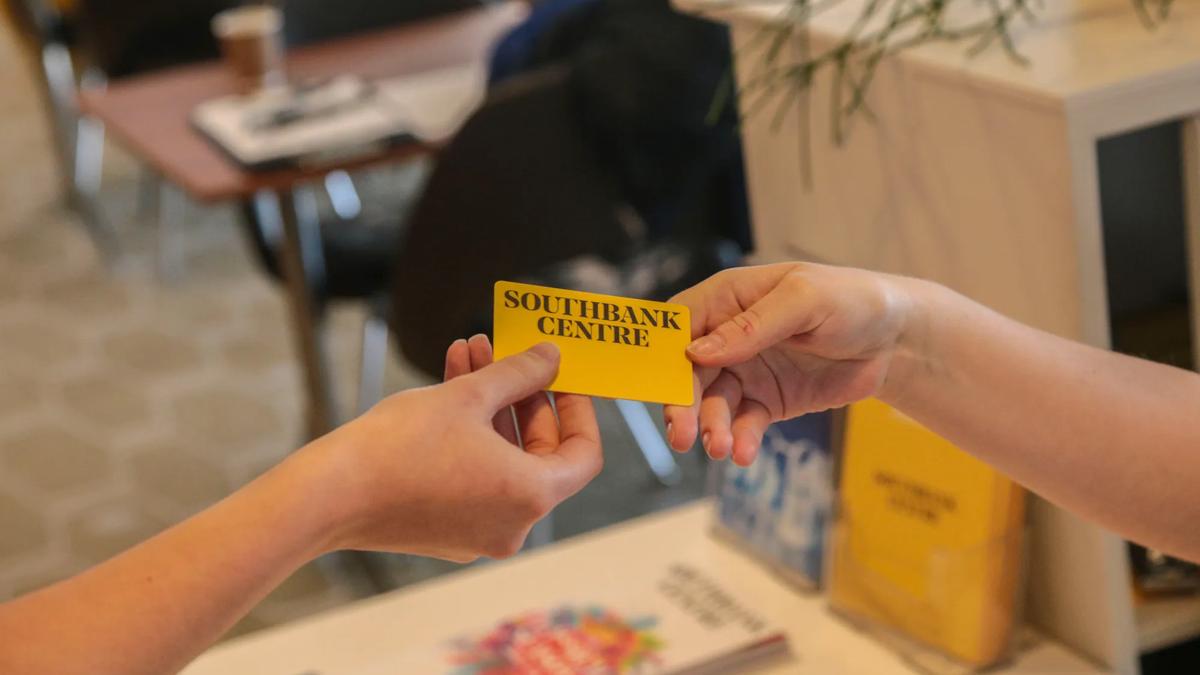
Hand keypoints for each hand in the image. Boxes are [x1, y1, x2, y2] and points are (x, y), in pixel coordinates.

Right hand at [302, 337, 601, 562]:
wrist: (328, 495)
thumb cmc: (400, 446)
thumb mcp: (469, 395)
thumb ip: (520, 373)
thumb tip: (551, 357)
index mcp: (531, 498)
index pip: (583, 454)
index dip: (578, 409)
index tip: (563, 376)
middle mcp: (512, 525)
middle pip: (538, 452)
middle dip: (521, 394)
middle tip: (506, 351)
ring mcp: (478, 532)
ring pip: (501, 457)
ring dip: (490, 403)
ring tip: (469, 351)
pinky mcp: (446, 530)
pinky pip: (474, 474)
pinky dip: (468, 433)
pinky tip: (448, 381)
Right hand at [663, 262, 914, 464]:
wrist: (897, 339)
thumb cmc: (853, 301)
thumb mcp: (804, 300)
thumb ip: (752, 325)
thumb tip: (700, 352)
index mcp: (730, 298)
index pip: (679, 325)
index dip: (662, 354)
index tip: (655, 386)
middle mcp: (729, 336)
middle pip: (688, 372)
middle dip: (682, 404)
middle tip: (682, 434)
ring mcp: (747, 371)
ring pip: (712, 404)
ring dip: (710, 427)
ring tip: (719, 447)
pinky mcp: (768, 401)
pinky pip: (743, 424)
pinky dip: (739, 439)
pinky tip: (742, 453)